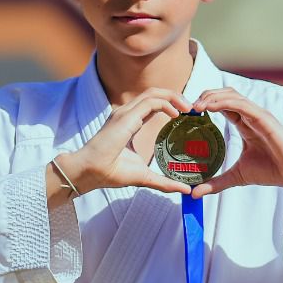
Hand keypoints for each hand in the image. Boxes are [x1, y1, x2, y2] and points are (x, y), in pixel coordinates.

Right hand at [58, 88, 193, 195]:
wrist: (90, 172)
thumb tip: (186, 189)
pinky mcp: (126, 117)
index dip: (171, 105)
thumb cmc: (111, 173)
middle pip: (155, 94)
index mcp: (130, 122)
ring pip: (153, 93)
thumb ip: (164, 181)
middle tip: (193, 108)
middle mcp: (127, 113)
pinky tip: (176, 114)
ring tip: (189, 108)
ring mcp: (125, 113)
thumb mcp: (144, 176)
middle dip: (176, 97)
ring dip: (174, 97)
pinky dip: (166, 104)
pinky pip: (150, 102)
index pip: (153, 104)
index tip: (187, 115)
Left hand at [188, 88, 282, 211]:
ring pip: (232, 95)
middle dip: (205, 96)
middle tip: (188, 108)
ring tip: (195, 106)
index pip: (223, 106)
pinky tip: (210, 108)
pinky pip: (241, 105)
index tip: (187, 114)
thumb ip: (216, 182)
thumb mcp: (237, 176)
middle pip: (225, 95)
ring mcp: (258, 115)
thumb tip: (194, 193)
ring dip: (211, 96)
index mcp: (246, 124)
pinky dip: (224, 102)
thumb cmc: (273, 171)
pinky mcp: (264, 118)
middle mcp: (251, 116)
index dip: (205, 105)